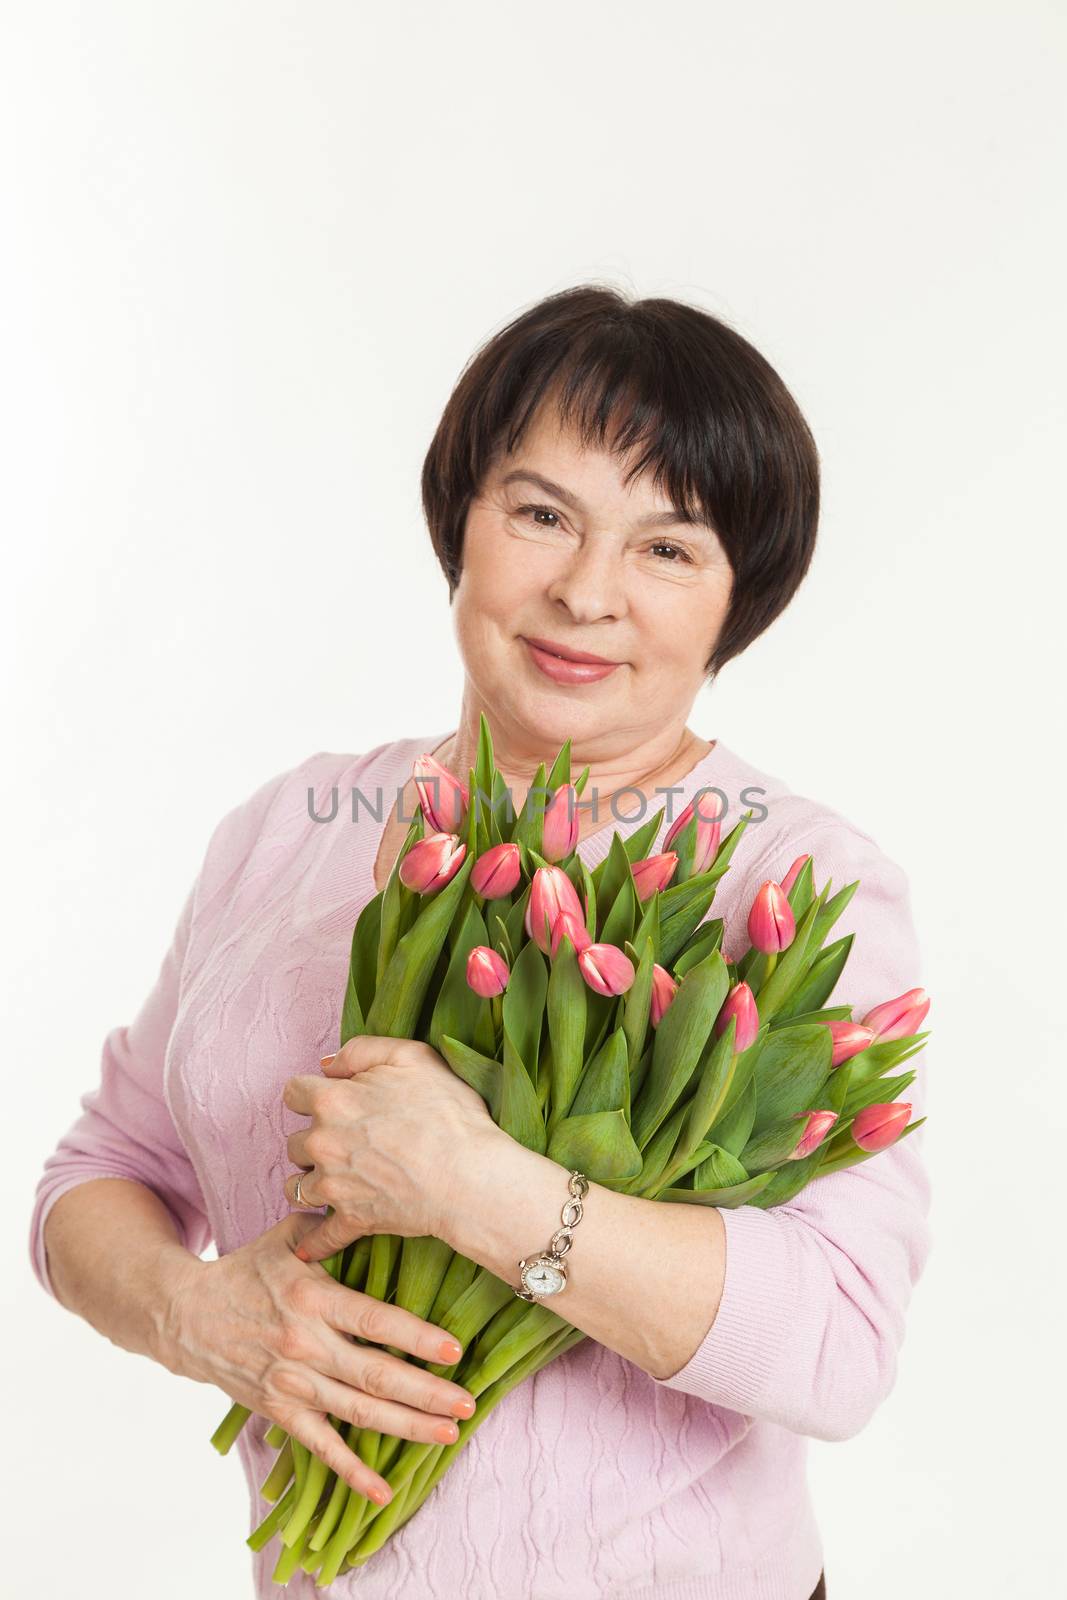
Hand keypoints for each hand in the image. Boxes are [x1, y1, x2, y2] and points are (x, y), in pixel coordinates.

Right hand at [161, 1212, 476, 1504]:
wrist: (186, 1314)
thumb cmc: (247, 1270)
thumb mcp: (286, 1238)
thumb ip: (330, 1227)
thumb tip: (374, 1203)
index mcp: (312, 1298)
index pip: (374, 1322)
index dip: (416, 1337)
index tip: (455, 1350)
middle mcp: (305, 1344)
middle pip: (375, 1375)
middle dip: (426, 1393)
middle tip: (468, 1403)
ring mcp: (292, 1382)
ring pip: (357, 1412)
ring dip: (406, 1427)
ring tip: (448, 1433)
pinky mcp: (279, 1409)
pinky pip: (320, 1446)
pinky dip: (351, 1471)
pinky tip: (384, 1491)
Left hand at [282, 1034, 498, 1261]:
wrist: (470, 1176)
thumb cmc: (448, 1114)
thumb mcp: (412, 1057)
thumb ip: (363, 1050)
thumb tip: (327, 1065)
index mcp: (332, 1101)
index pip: (293, 1092)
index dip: (310, 1093)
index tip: (329, 1100)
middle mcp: (323, 1144)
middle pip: (294, 1142)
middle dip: (315, 1139)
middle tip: (345, 1139)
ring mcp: (334, 1186)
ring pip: (296, 1187)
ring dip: (310, 1182)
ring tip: (333, 1179)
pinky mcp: (351, 1220)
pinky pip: (320, 1238)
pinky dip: (315, 1242)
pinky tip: (310, 1246)